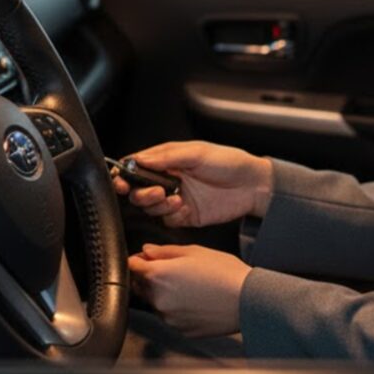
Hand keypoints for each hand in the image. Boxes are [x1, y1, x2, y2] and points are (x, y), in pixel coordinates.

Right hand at [112, 140, 273, 227]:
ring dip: (156, 204)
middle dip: (140, 193)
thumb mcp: (197, 152)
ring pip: (149, 207)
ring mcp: (175, 198)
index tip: (121, 181)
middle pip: (138, 190)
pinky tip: (183, 207)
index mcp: (168, 160)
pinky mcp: (185, 215)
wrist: (253, 186)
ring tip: (173, 197)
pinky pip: (166, 220)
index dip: (125, 174)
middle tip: (156, 191)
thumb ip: (167, 157)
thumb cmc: (229, 162)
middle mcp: (168, 179)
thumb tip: (140, 159)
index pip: (137, 166)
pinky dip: (170, 215)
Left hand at [128, 243, 250, 337]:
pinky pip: (170, 317)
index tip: (145, 258)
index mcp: (158, 275)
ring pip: (155, 302)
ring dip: (162, 293)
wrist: (248, 301)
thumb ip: (164, 251)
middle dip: (148, 277)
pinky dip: (176, 308)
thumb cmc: (225, 273)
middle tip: (171, 269)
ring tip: (188, 285)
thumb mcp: (193, 251)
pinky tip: (194, 300)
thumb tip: (146, 251)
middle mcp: (159, 299)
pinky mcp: (180, 330)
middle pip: (140, 286)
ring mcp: (169, 318)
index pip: (130, 266)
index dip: (137, 260)